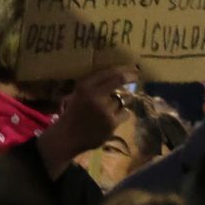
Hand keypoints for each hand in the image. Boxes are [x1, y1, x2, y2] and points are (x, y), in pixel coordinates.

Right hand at [37, 66, 134, 180]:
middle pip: (119, 80)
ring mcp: (104, 110)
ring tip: (113, 106)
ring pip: (122, 100)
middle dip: (131, 77)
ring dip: (121, 102)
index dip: (124, 69)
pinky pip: (125, 114)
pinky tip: (114, 117)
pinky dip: (122, 115)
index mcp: (85, 86)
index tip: (132, 68)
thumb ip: (93, 85)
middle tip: (136, 76)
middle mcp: (95, 95)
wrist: (68, 136)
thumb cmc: (73, 113)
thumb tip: (118, 76)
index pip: (109, 72)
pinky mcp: (111, 123)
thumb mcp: (78, 94)